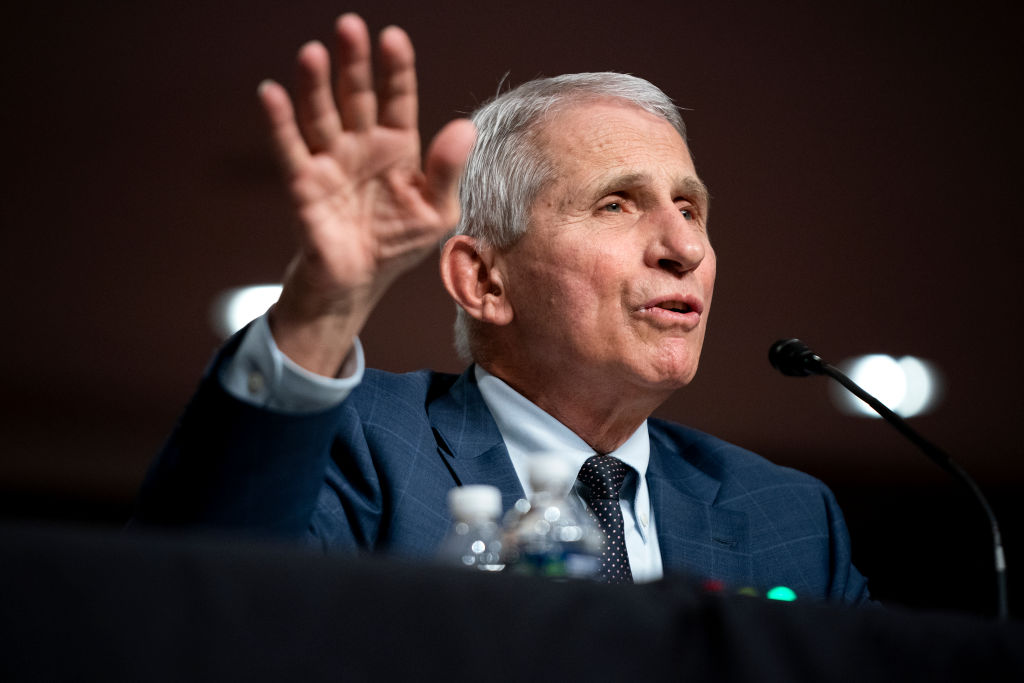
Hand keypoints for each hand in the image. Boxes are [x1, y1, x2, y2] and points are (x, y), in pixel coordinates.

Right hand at [258, 13, 474, 374]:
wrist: (359, 282)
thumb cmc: (398, 242)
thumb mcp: (435, 211)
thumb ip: (447, 170)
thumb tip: (464, 127)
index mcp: (397, 147)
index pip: (397, 99)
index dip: (395, 70)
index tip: (393, 38)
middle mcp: (361, 145)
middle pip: (355, 96)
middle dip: (353, 63)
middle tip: (349, 26)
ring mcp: (330, 161)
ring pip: (321, 115)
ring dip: (314, 85)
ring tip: (312, 53)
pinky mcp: (303, 185)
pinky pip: (290, 149)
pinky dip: (279, 122)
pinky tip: (271, 93)